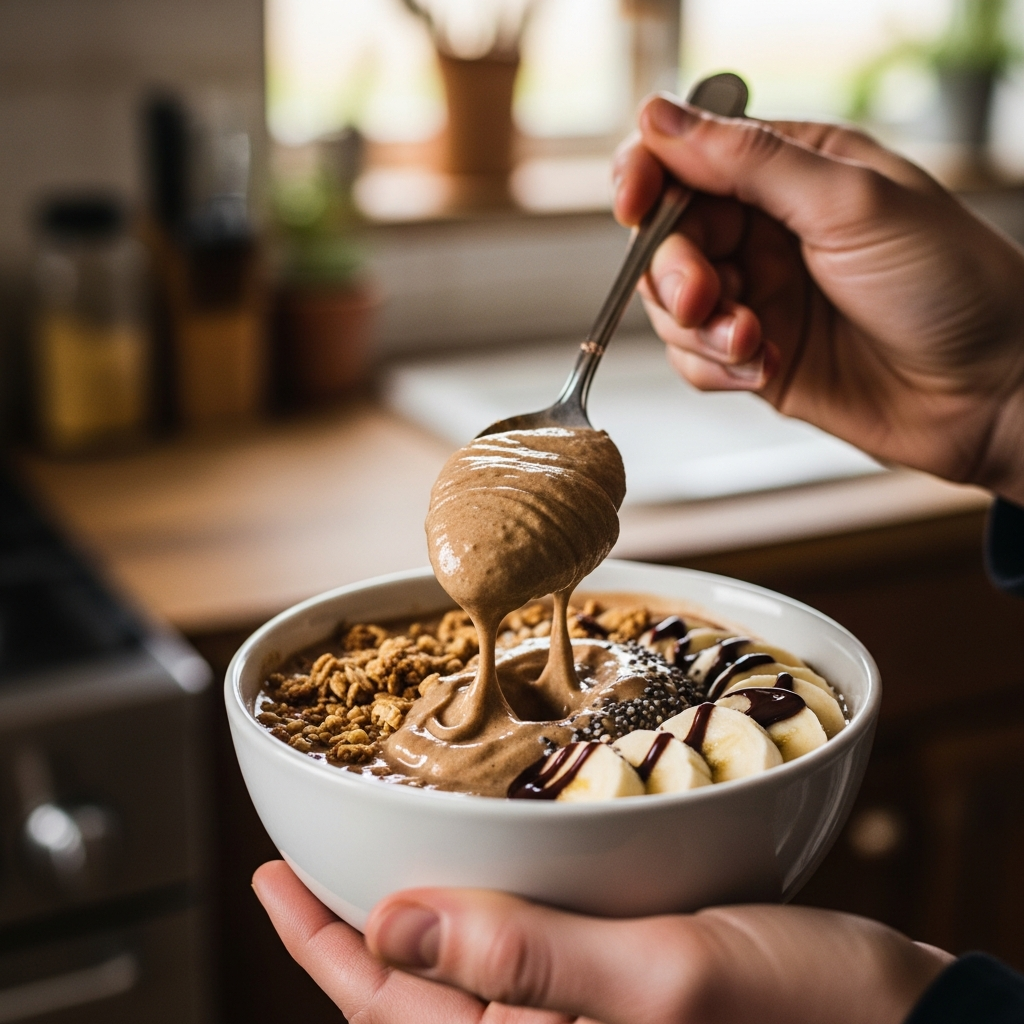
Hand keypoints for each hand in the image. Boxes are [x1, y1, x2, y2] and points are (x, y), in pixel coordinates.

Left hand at [253, 860, 950, 1023]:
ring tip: (369, 867)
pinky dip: (483, 919)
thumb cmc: (805, 1012)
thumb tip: (387, 924)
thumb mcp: (667, 979)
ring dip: (412, 923)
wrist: (903, 1023)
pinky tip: (476, 882)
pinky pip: (519, 967)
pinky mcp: (616, 1000)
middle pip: (414, 1000)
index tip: (271, 878)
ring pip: (461, 983)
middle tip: (303, 867)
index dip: (319, 948)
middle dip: (350, 934)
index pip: (392, 1014)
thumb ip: (528, 961)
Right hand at [613, 95, 1023, 504]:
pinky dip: (713, 366)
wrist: (988, 392)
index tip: (635, 201)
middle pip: (668, 238)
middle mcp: (766, 232)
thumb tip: (659, 117)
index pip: (689, 159)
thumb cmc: (948, 283)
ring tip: (751, 342)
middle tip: (705, 298)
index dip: (649, 175)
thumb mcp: (850, 203)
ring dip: (698, 328)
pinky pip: (694, 359)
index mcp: (791, 171)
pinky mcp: (754, 357)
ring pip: (671, 306)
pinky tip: (759, 368)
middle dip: (674, 271)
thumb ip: (749, 162)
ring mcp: (758, 297)